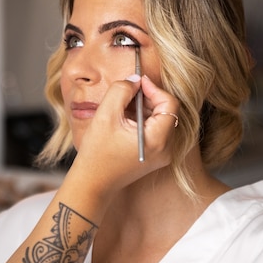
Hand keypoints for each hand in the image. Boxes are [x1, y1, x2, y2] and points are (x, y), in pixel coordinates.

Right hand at [71, 74, 179, 197]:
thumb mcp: (106, 114)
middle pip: (167, 112)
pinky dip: (143, 119)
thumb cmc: (97, 152)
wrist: (92, 182)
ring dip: (145, 108)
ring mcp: (161, 154)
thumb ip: (121, 90)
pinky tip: (125, 119)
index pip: (169, 104)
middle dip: (149, 98)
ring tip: (123, 106)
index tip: (138, 82)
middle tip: (129, 91)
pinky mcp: (154, 156)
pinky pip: (155, 130)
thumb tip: (135, 80)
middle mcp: (165, 149)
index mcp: (157, 139)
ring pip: (161, 120)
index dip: (154, 88)